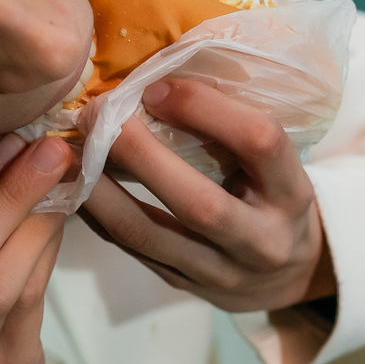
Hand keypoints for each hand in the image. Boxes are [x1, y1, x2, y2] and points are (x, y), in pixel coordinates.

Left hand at [81, 79, 334, 313]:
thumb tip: (159, 77)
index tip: (157, 86)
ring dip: (102, 191)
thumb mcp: (276, 165)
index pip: (259, 141)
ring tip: (71, 153)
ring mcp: (221, 272)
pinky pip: (131, 249)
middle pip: (198, 203)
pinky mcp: (184, 286)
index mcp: (293, 194)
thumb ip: (234, 130)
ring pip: (150, 234)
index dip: (205, 108)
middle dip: (140, 155)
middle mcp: (262, 241)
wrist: (288, 277)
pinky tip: (78, 184)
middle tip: (97, 115)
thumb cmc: (274, 198)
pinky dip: (98, 214)